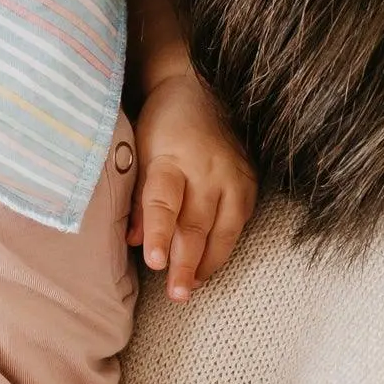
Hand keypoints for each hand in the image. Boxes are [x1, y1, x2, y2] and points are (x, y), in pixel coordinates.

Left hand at [130, 70, 256, 301]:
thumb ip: (138, 196)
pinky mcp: (250, 183)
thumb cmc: (160, 125)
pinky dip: (223, 248)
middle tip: (176, 294)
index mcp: (172, 157)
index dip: (160, 232)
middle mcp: (207, 169)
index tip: (154, 262)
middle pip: (196, 224)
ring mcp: (233, 177)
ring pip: (223, 231)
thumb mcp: (138, 150)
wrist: (198, 88)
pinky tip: (208, 267)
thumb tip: (134, 241)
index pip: (164, 201)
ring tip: (190, 288)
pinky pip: (239, 224)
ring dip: (207, 264)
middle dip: (185, 263)